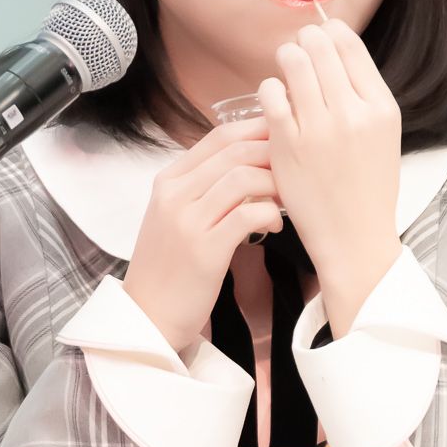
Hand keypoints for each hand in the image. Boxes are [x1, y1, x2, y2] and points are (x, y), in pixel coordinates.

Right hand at [122, 116, 281, 356]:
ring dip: (275, 183)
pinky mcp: (204, 249)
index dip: (257, 129)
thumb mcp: (176, 218)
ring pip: (242, 177)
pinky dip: (270, 214)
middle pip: (234, 151)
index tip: (285, 136)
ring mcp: (186, 220)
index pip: (218, 136)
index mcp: (168, 181)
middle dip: (273, 153)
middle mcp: (174, 194)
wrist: (148, 317)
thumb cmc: (170, 270)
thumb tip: (249, 166)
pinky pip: (248, 215)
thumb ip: (203, 190)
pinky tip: (277, 226)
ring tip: (289, 199)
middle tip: (298, 167)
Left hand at [257, 19, 401, 335]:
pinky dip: (270, 90)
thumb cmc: (368, 189)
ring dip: (286, 60)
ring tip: (286, 75)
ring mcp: (319, 128)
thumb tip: (334, 46)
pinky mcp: (288, 144)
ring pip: (293, 61)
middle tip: (299, 54)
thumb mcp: (383, 136)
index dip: (329, 34)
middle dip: (305, 43)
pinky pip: (271, 92)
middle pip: (319, 45)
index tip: (320, 40)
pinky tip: (276, 103)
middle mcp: (354, 114)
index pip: (349, 44)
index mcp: (382, 108)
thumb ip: (363, 95)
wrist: (354, 240)